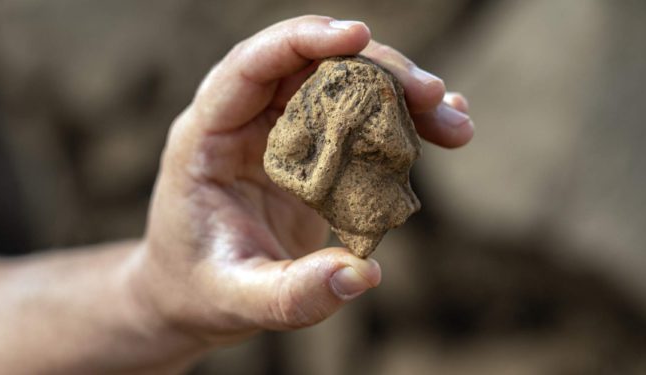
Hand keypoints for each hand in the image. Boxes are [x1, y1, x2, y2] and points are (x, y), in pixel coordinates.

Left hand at [128, 15, 473, 348]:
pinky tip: (438, 130)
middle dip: (375, 69)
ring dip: (397, 94)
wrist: (191, 293)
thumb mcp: (238, 298)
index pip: (249, 66)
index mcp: (206, 138)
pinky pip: (353, 119)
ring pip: (339, 85)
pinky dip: (395, 120)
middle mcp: (241, 121)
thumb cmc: (200, 290)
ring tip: (454, 124)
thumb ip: (293, 293)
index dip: (301, 41)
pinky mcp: (305, 150)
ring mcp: (275, 131)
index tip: (359, 34)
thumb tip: (363, 275)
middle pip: (309, 66)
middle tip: (434, 97)